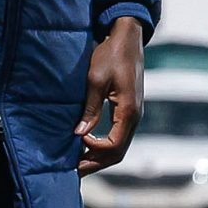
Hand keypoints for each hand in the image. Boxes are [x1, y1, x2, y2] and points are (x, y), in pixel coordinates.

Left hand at [76, 16, 143, 175]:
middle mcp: (134, 116)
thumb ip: (90, 108)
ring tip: (77, 160)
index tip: (76, 141)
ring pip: (119, 146)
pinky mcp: (128, 109)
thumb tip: (79, 134)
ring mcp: (133, 114)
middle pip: (118, 152)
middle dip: (96, 162)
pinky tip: (87, 142)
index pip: (114, 146)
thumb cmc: (111, 54)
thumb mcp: (96, 79)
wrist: (127, 37)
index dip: (94, 150)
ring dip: (99, 155)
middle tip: (73, 170)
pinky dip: (104, 144)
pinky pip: (118, 135)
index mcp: (128, 111)